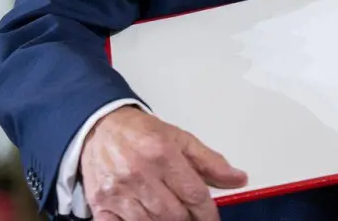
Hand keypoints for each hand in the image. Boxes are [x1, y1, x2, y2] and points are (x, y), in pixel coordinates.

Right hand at [80, 106, 245, 220]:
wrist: (100, 127)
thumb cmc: (141, 133)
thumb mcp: (180, 138)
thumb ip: (210, 161)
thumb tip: (238, 179)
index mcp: (162, 154)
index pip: (194, 194)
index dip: (208, 213)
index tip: (212, 219)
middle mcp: (139, 173)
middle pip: (174, 214)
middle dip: (188, 220)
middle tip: (191, 217)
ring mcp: (117, 191)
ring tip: (170, 215)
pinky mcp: (100, 203)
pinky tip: (146, 218)